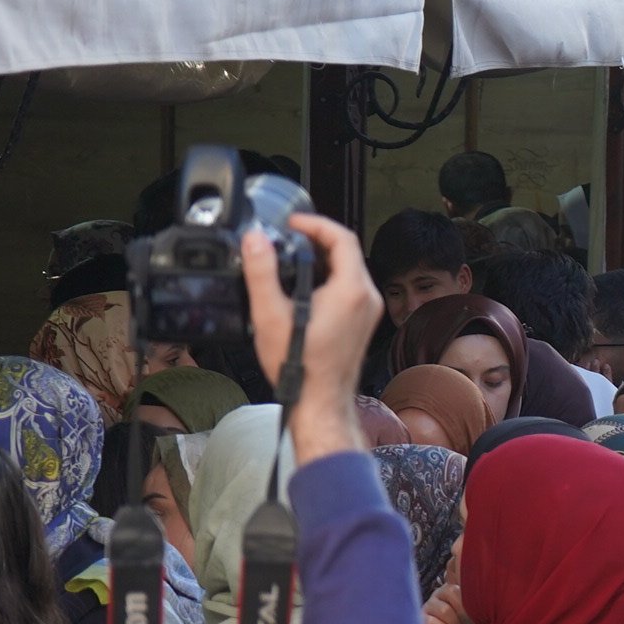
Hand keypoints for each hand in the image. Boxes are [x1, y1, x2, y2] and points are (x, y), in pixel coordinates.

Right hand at [243, 213, 379, 458]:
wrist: (320, 402)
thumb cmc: (301, 366)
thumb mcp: (271, 315)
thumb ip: (261, 273)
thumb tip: (255, 240)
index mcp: (351, 290)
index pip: (342, 238)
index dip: (315, 223)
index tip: (293, 222)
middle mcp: (367, 298)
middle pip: (347, 252)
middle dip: (317, 238)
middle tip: (289, 236)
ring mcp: (368, 311)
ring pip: (349, 269)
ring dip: (322, 258)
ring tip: (291, 256)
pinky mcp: (363, 323)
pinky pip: (349, 287)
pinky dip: (328, 277)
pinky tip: (303, 285)